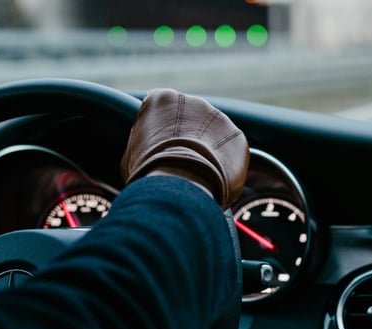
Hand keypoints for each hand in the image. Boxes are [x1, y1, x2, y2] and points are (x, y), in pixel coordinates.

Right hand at [120, 89, 248, 208]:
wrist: (180, 184)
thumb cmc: (149, 171)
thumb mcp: (133, 151)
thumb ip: (145, 140)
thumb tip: (148, 146)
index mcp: (163, 100)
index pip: (162, 109)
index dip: (161, 132)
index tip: (159, 149)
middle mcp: (194, 102)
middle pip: (191, 120)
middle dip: (187, 139)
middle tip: (180, 164)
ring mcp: (220, 119)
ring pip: (213, 136)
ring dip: (207, 151)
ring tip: (196, 176)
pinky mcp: (237, 138)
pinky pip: (230, 152)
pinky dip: (224, 166)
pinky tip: (212, 181)